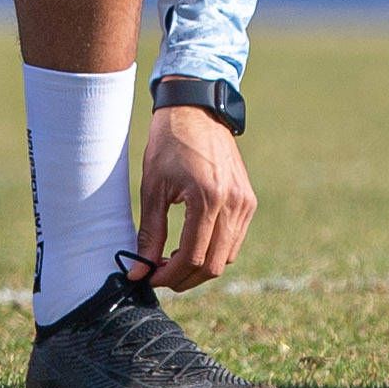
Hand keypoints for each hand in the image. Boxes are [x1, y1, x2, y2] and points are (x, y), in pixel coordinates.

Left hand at [133, 103, 257, 289]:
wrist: (196, 109)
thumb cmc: (169, 143)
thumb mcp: (152, 188)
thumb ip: (149, 234)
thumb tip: (139, 270)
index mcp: (208, 198)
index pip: (193, 257)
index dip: (170, 275)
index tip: (149, 277)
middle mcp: (233, 203)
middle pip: (214, 265)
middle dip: (185, 278)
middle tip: (160, 274)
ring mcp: (245, 202)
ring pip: (227, 256)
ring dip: (200, 266)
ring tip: (172, 260)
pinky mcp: (248, 200)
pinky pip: (234, 240)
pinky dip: (214, 250)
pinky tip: (191, 244)